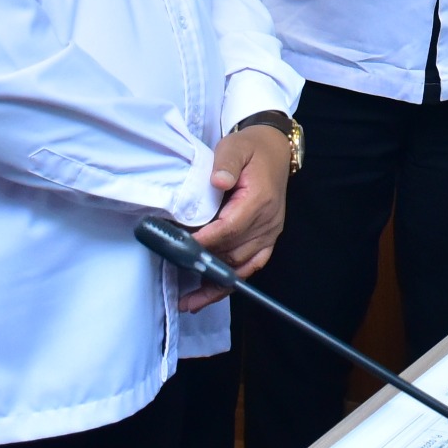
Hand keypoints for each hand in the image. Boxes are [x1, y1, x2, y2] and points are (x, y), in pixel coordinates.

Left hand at [181, 123, 291, 309]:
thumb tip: (218, 180)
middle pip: (234, 252)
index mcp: (260, 200)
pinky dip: (230, 282)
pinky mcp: (267, 240)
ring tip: (189, 301)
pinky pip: (251, 267)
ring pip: (241, 266)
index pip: (230, 228)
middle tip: (172, 274)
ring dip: (215, 284)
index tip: (179, 250)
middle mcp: (268, 222)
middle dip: (203, 265)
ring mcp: (270, 234)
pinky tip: (210, 294)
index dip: (205, 242)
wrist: (275, 150)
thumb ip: (226, 163)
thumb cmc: (251, 149)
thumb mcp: (235, 147)